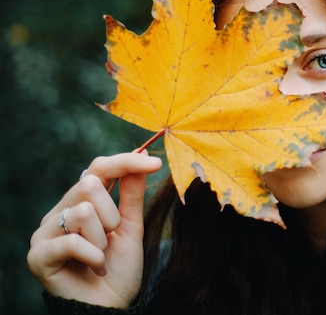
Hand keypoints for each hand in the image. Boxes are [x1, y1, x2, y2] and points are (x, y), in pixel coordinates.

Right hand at [27, 152, 161, 307]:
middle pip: (89, 183)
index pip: (98, 167)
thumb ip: (132, 194)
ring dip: (102, 239)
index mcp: (82, 202)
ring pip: (83, 212)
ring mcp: (45, 232)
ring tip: (101, 257)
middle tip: (112, 238)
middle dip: (113, 214)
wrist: (110, 307)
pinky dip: (94, 256)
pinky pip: (73, 240)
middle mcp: (60, 212)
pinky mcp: (38, 255)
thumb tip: (143, 156)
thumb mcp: (131, 227)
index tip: (155, 164)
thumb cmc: (119, 268)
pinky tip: (96, 268)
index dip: (126, 161)